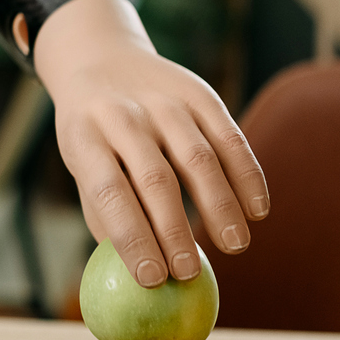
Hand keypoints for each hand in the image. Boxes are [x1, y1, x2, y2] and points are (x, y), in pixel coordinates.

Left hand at [31, 0, 268, 287]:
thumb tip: (131, 278)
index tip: (153, 279)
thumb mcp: (82, 164)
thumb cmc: (93, 133)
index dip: (132, 237)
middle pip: (155, 178)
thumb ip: (104, 214)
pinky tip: (257, 210)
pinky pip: (229, 136)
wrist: (102, 60)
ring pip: (198, 157)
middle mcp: (123, 114)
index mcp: (84, 136)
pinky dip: (247, 175)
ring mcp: (162, 100)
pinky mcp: (198, 92)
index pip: (108, 192)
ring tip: (234, 246)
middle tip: (191, 273)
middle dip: (175, 231)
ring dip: (220, 206)